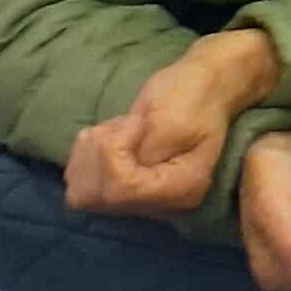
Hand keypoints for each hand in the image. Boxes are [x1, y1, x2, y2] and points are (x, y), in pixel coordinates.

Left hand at [64, 29, 281, 216]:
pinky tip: (112, 138)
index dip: (111, 154)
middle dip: (98, 156)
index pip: (120, 191)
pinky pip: (82, 184)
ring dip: (91, 154)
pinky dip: (88, 157)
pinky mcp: (127, 190)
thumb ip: (143, 152)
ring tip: (120, 130)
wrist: (208, 85)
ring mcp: (143, 200)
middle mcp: (161, 205)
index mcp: (181, 190)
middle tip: (124, 126)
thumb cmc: (192, 95)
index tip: (133, 122)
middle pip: (95, 197)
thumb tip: (113, 177)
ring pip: (82, 193)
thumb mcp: (168, 118)